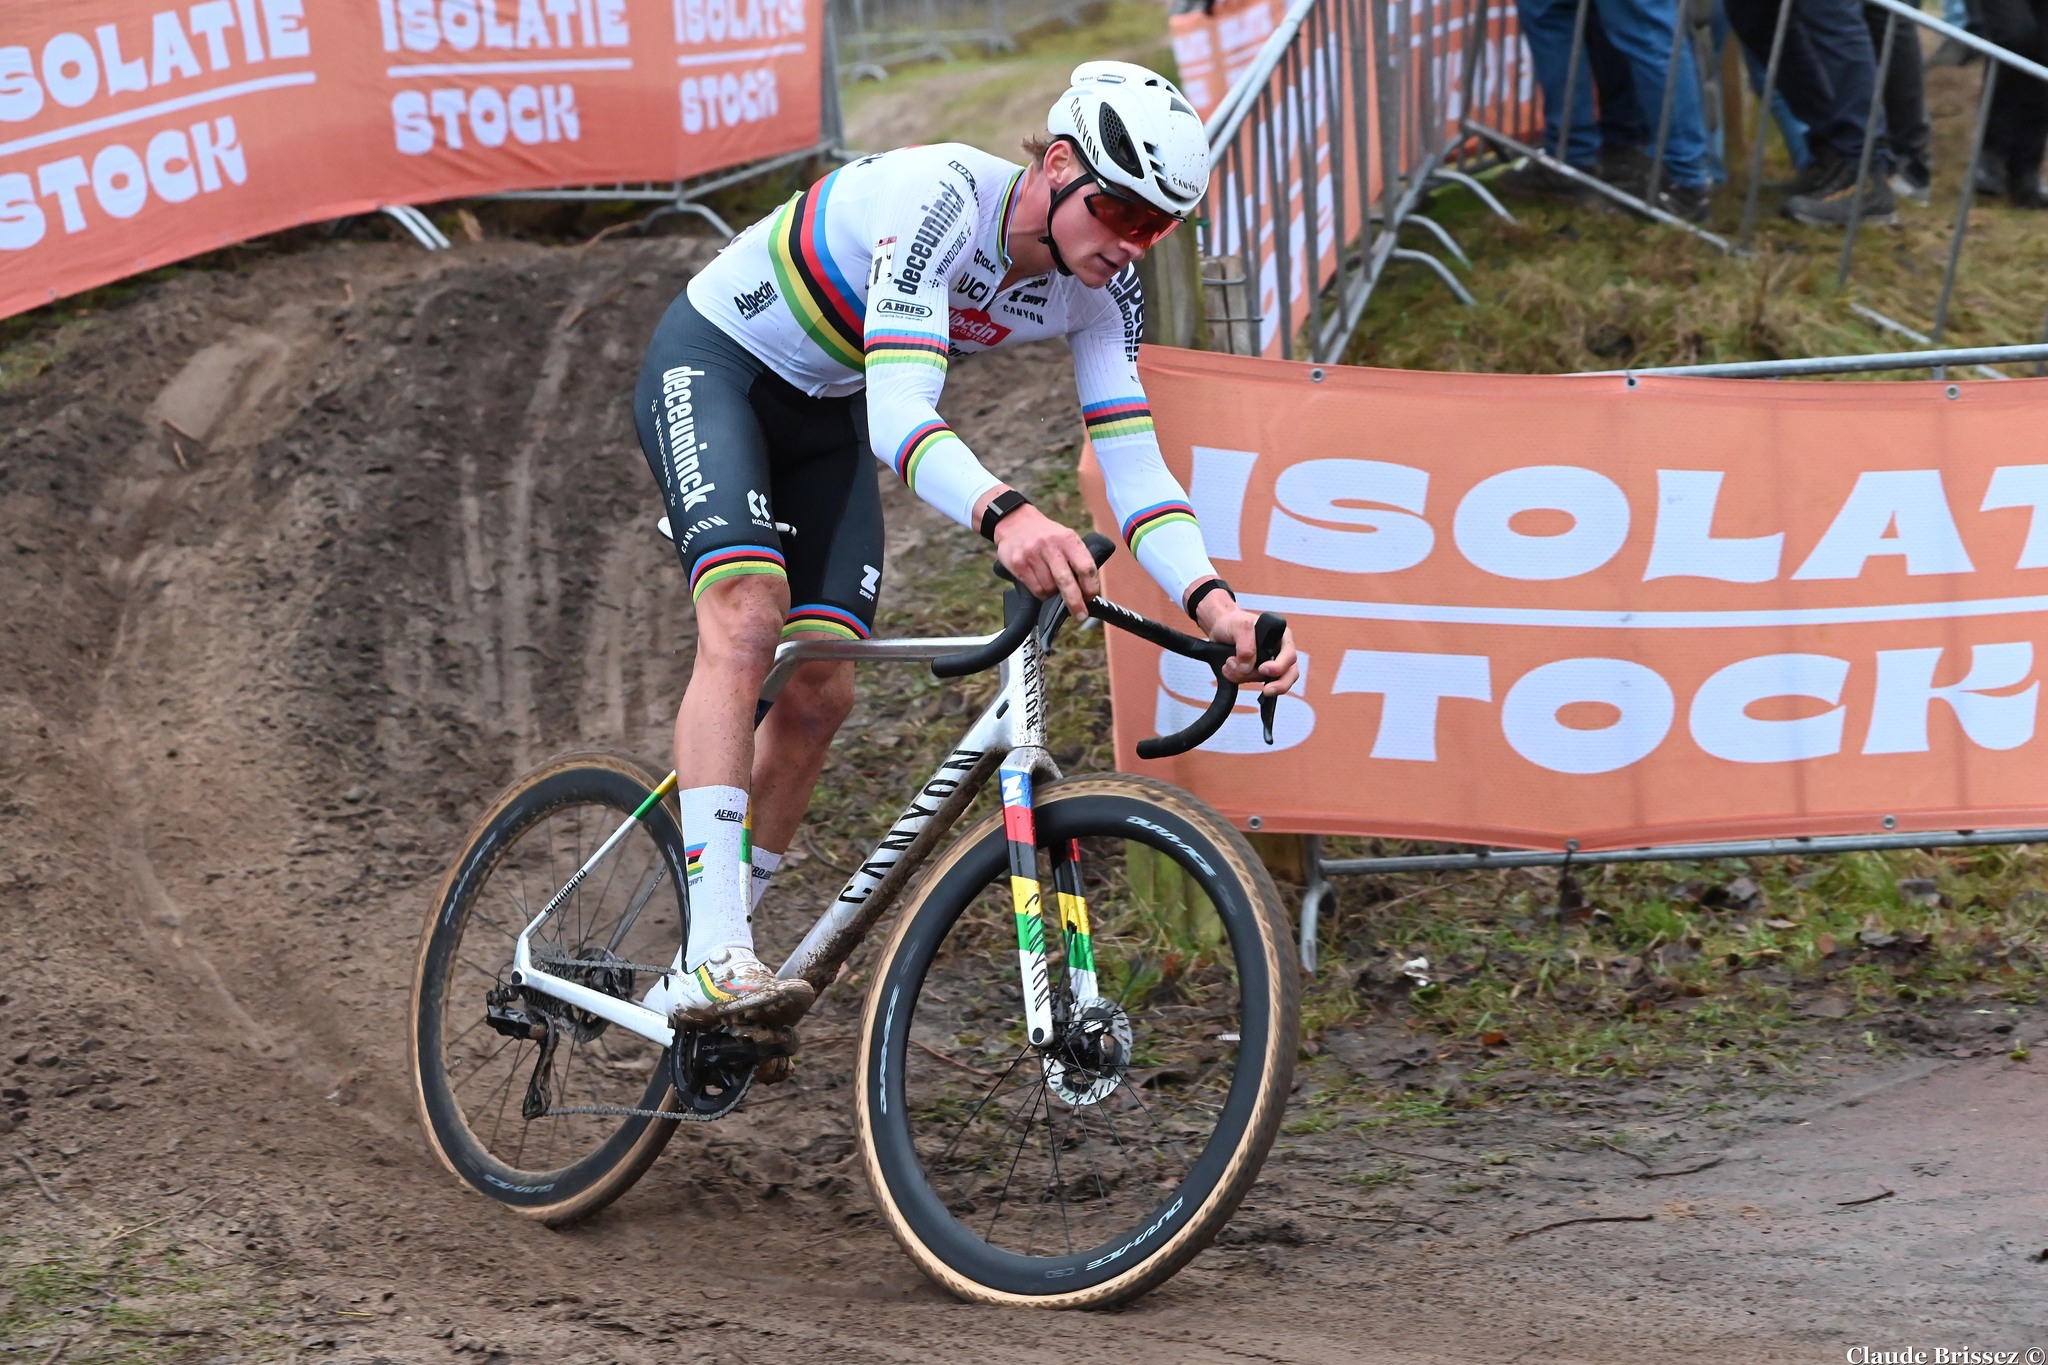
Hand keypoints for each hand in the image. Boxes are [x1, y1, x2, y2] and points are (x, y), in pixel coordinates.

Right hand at [990, 503, 1099, 618]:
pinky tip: (1041, 585)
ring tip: (1052, 585)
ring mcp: (1032, 555)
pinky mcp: (1018, 564)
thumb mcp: (1065, 537)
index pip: (1086, 566)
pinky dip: (1041, 593)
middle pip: (1066, 581)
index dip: (1091, 586)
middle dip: (1075, 602)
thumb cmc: (1045, 535)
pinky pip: (1035, 589)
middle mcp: (1050, 546)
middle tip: (1081, 615)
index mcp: (1067, 539)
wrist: (1014, 521)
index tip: (1091, 596)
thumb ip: (1076, 558)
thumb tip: (1087, 589)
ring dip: (1054, 595)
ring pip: (1049, 589)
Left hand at [1197, 597, 1298, 696]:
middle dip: (1279, 685)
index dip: (1280, 666)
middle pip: (1289, 674)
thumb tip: (1247, 667)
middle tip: (1266, 691)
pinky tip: (1228, 669)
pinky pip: (1250, 683)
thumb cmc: (1233, 622)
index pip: (1289, 656)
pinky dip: (1237, 679)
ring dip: (1244, 676)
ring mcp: (1268, 665)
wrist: (1219, 628)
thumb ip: (1246, 643)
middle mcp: (1278, 652)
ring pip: (1266, 681)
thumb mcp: (1239, 625)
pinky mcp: (1255, 673)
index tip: (1263, 669)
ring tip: (1229, 662)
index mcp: (1281, 637)